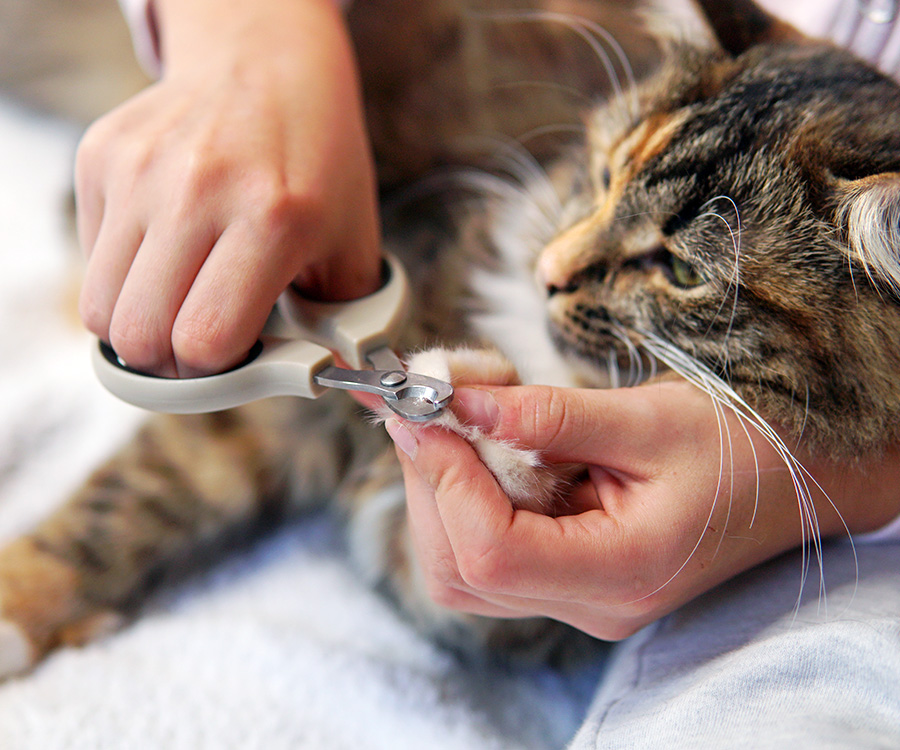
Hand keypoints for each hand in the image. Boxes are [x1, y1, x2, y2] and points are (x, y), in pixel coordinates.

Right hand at [76, 0, 380, 376]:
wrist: (266, 64)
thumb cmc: (317, 161)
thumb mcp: (354, 241)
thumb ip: (348, 322)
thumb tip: (342, 385)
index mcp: (272, 219)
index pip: (206, 341)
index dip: (217, 371)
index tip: (235, 359)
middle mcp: (197, 191)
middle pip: (140, 336)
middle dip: (171, 362)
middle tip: (203, 341)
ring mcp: (140, 171)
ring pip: (100, 308)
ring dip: (140, 324)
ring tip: (183, 299)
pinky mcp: (101, 157)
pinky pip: (91, 259)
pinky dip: (124, 275)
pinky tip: (167, 248)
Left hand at [384, 380, 899, 639]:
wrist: (790, 479)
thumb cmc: (738, 446)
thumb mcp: (648, 418)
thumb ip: (548, 414)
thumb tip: (459, 400)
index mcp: (621, 572)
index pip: (493, 553)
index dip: (444, 479)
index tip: (425, 410)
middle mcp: (591, 602)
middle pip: (461, 569)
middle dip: (429, 481)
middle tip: (432, 406)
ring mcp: (576, 597)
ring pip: (462, 567)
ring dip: (440, 489)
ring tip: (462, 420)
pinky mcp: (567, 576)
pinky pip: (486, 550)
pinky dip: (462, 497)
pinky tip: (482, 447)